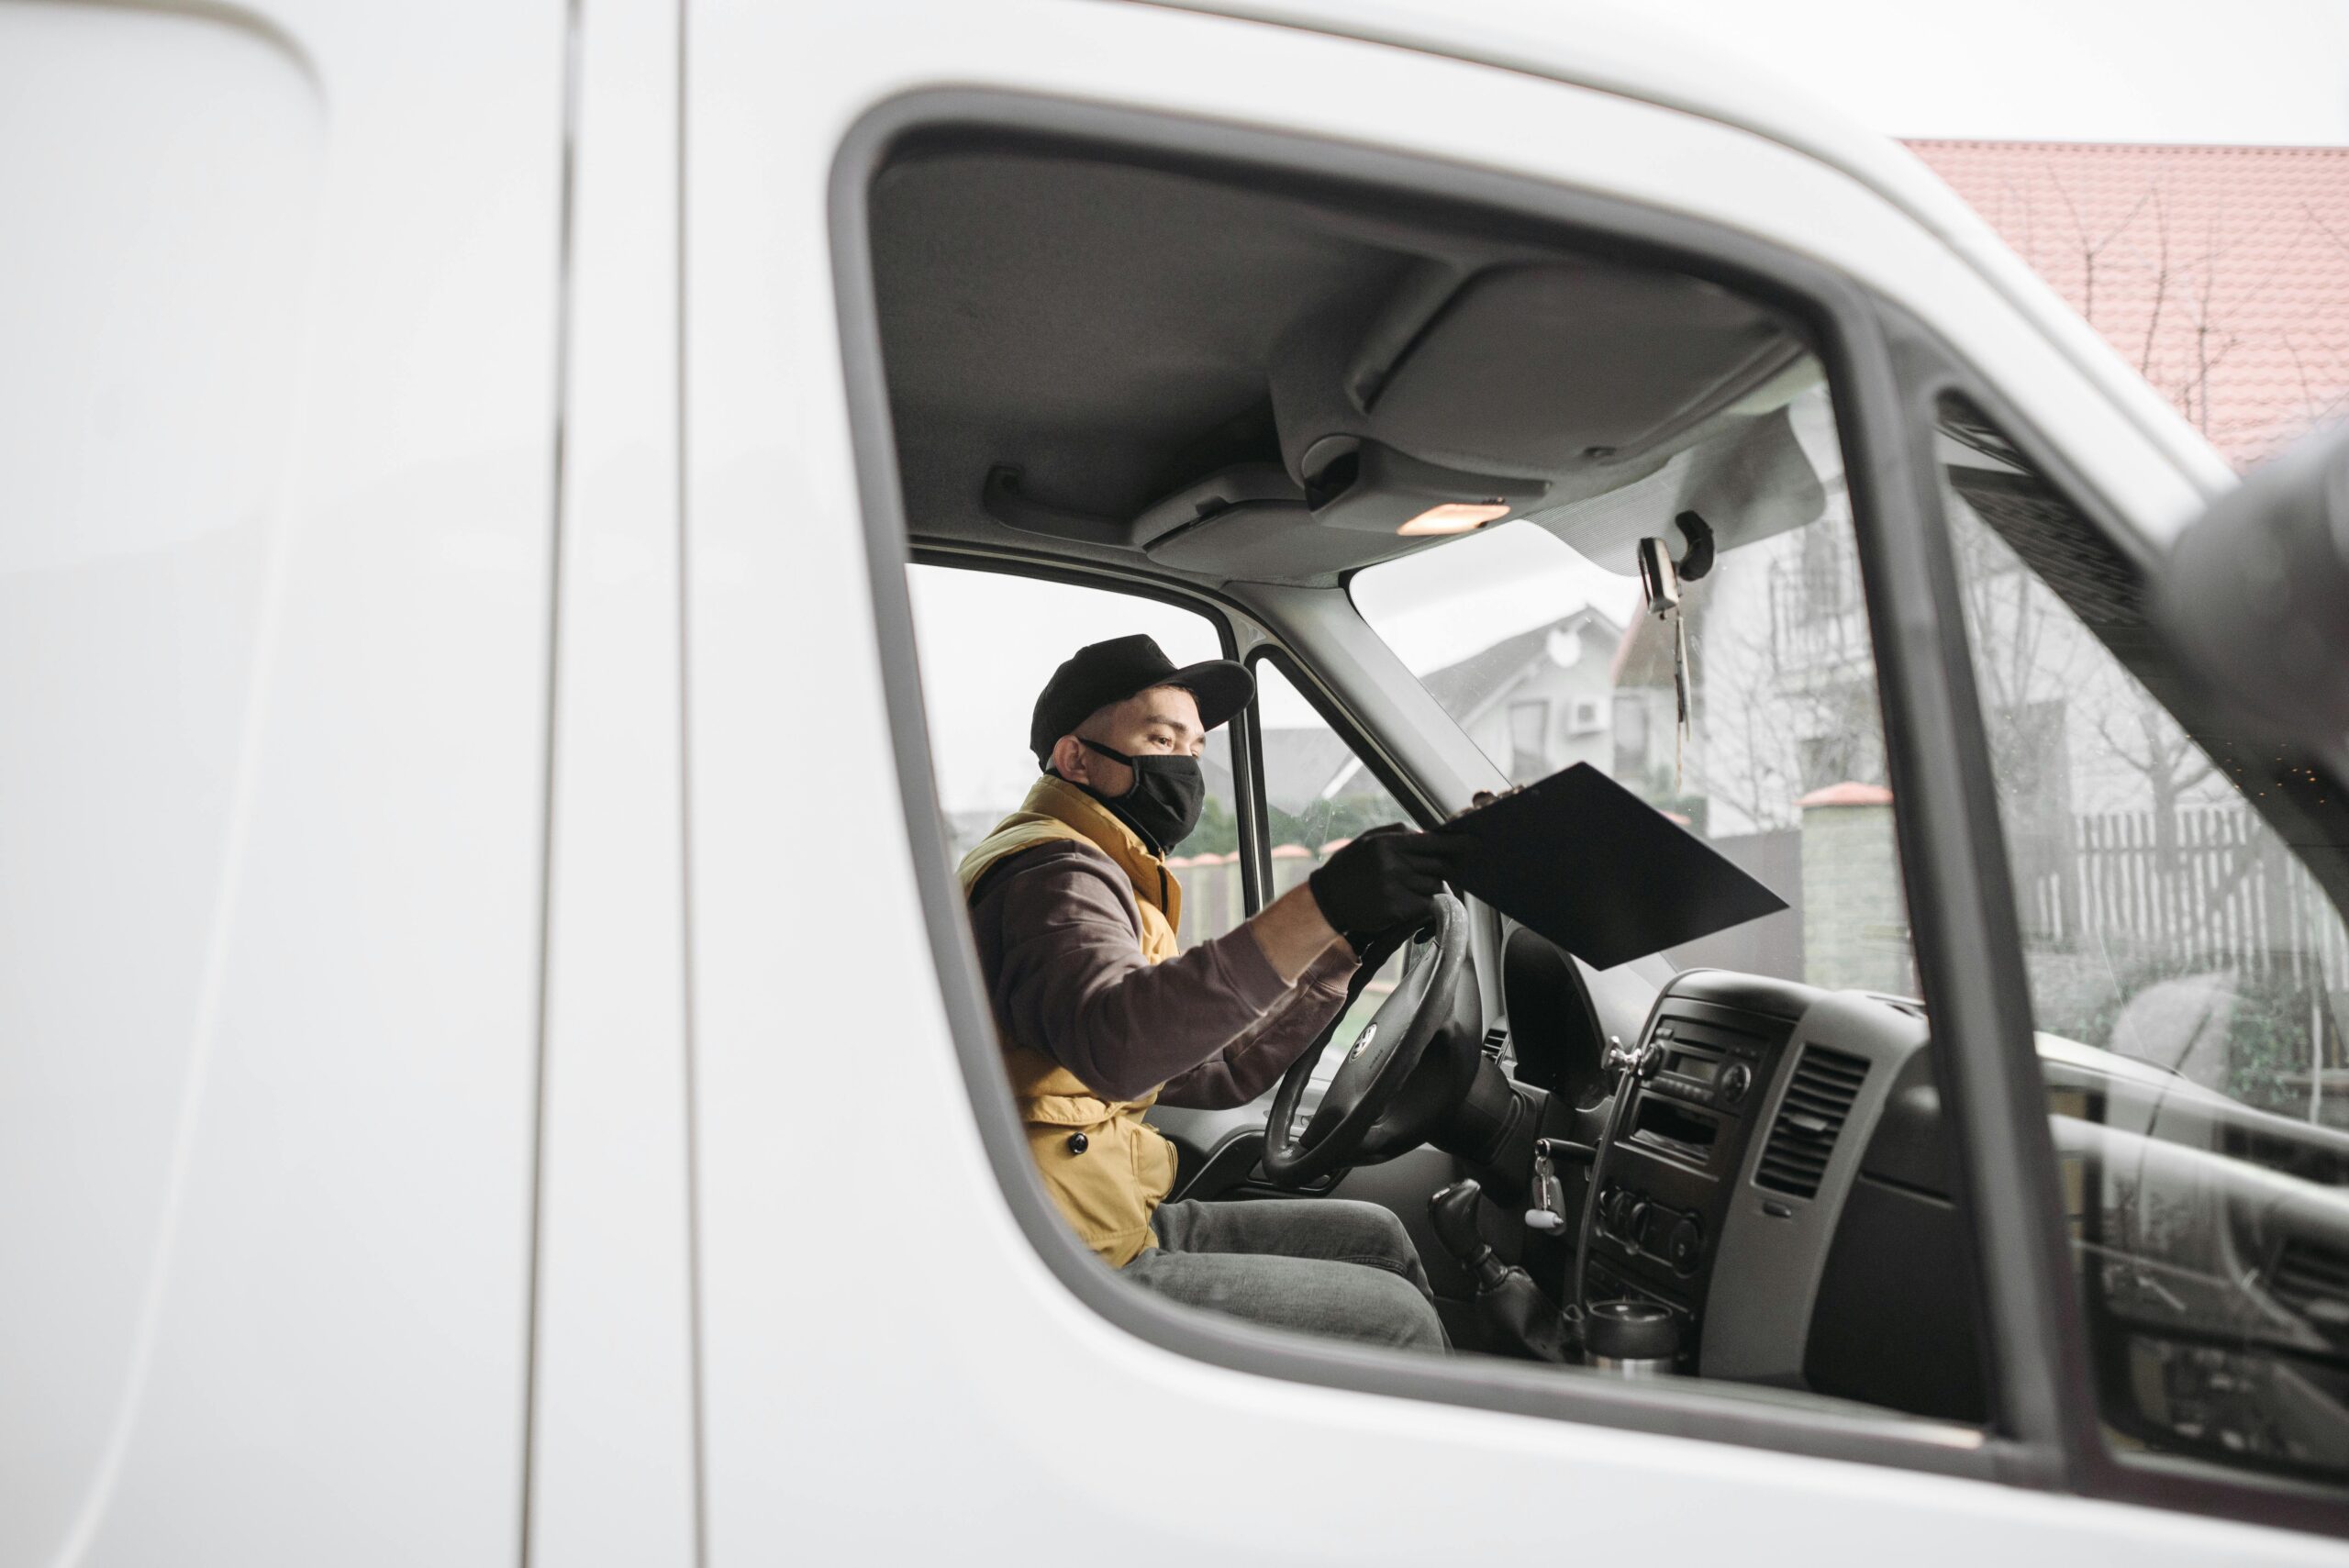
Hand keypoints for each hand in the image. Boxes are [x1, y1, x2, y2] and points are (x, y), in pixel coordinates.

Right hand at [1307, 824, 1468, 954]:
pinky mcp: (1396, 910)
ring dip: (1430, 887)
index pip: (1433, 842)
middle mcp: (1393, 864)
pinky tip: (1410, 902)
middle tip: (1443, 870)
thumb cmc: (1350, 867)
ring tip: (1412, 887)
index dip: (1457, 844)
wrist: (1327, 899)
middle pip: (1438, 866)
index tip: (1474, 844)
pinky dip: (1424, 904)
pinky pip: (1425, 905)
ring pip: (1434, 886)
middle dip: (1444, 869)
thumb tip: (1430, 834)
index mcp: (1388, 843)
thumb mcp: (1369, 839)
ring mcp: (1395, 888)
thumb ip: (1400, 834)